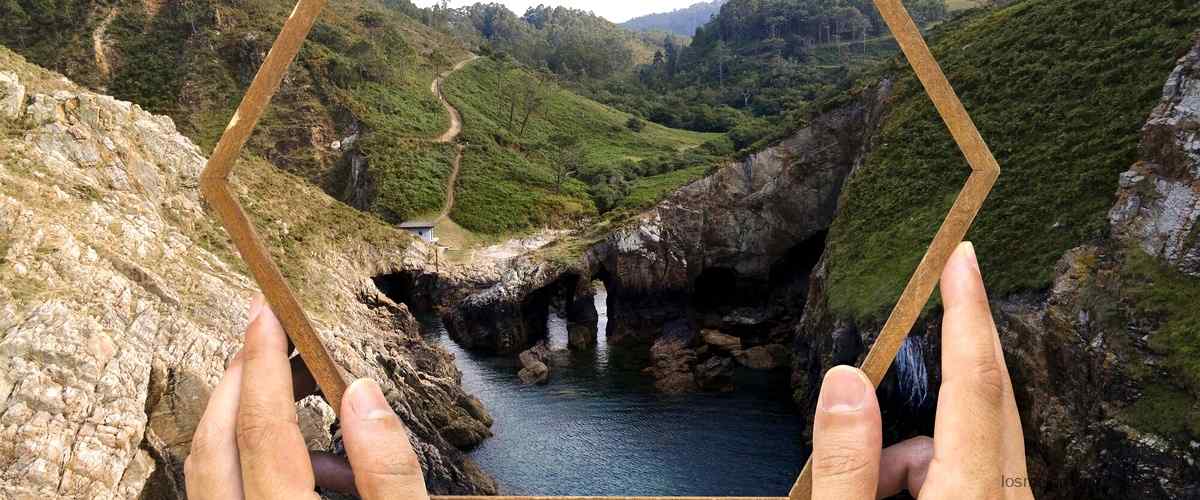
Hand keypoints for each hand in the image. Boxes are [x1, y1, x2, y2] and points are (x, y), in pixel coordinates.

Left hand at [184, 296, 430, 498]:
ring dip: (241, 414)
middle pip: (217, 437)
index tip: (268, 312)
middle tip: (272, 330)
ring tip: (299, 386)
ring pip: (208, 462)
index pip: (262, 427)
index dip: (264, 362)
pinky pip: (222, 488)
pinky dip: (250, 456)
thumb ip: (388, 469)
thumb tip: (364, 395)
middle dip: (243, 374)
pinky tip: (315, 461)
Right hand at [810, 242, 1033, 498]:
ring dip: (917, 445)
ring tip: (868, 485)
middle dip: (944, 362)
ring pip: (972, 444)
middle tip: (932, 298)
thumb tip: (846, 381)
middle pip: (987, 401)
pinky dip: (928, 471)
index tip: (961, 258)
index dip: (967, 313)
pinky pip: (971, 472)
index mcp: (970, 497)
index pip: (974, 384)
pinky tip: (884, 496)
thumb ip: (845, 463)